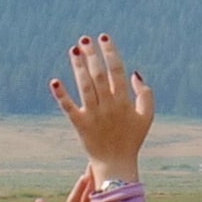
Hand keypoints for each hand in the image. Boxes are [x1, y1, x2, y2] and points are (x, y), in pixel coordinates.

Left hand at [53, 36, 153, 178]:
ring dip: (78, 67)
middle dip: (92, 55)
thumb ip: (145, 94)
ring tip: (74, 50)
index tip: (103, 37)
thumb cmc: (132, 138)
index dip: (110, 52)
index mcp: (124, 102)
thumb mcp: (146, 116)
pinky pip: (69, 108)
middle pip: (98, 75)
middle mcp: (108, 106)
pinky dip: (61, 95)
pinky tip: (54, 81)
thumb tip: (133, 73)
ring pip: (85, 86)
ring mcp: (93, 115)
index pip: (116, 70)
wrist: (116, 164)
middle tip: (85, 40)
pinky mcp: (80, 125)